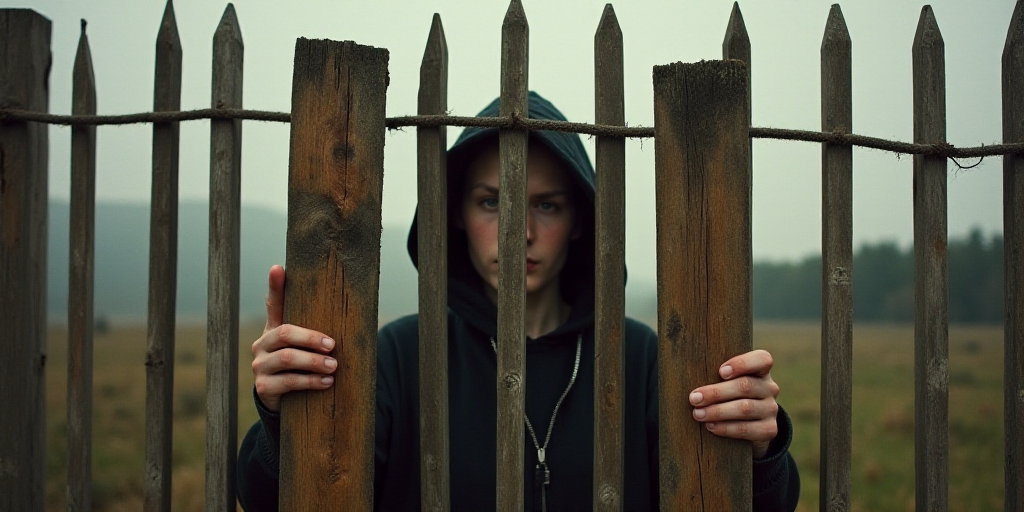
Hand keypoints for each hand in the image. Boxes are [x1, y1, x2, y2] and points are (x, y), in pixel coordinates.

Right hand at [251, 265, 336, 412]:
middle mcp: (262, 344)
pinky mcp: (264, 387)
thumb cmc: (301, 366)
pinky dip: (310, 381)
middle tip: (332, 344)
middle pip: (284, 333)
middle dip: (311, 338)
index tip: (278, 268)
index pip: (274, 304)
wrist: (283, 399)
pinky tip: (326, 382)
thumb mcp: (305, 346)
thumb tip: (356, 312)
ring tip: (334, 365)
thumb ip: (317, 329)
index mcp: (273, 329)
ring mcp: (260, 365)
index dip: (275, 286)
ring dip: (314, 361)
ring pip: (288, 358)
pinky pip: (289, 382)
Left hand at [688, 349, 779, 458]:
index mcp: (761, 370)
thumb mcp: (727, 381)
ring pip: (745, 408)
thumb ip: (717, 375)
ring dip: (718, 411)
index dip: (742, 364)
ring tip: (698, 414)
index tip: (721, 371)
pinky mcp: (769, 429)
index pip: (762, 360)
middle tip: (694, 398)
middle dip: (716, 392)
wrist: (750, 424)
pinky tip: (711, 426)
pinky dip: (726, 428)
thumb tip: (685, 374)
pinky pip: (747, 429)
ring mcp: (771, 409)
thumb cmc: (729, 394)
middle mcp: (770, 388)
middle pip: (745, 386)